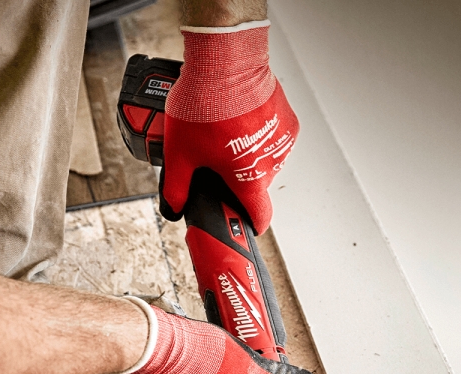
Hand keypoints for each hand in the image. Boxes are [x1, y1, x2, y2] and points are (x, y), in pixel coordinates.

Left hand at [160, 21, 298, 234]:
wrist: (226, 61)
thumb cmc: (207, 105)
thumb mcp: (180, 153)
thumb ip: (177, 186)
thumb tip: (173, 207)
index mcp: (249, 179)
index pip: (260, 216)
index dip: (253, 224)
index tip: (248, 225)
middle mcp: (272, 164)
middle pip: (257, 185)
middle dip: (239, 179)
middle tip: (217, 160)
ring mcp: (282, 142)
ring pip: (265, 161)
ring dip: (250, 156)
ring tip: (226, 135)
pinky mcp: (288, 121)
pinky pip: (273, 139)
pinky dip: (259, 136)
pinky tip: (241, 122)